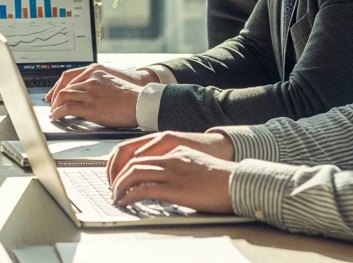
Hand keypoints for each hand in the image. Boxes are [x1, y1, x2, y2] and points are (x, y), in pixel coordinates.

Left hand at [46, 70, 142, 127]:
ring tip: (54, 113)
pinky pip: (67, 108)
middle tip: (52, 105)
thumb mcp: (113, 83)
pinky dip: (58, 112)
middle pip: (65, 87)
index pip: (70, 77)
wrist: (142, 102)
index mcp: (96, 72)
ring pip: (63, 96)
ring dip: (56, 106)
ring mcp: (90, 93)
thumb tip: (92, 96)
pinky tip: (57, 117)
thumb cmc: (133, 96)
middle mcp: (90, 80)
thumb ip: (100, 85)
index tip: (55, 93)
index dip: (59, 86)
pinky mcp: (90, 107)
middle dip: (56, 97)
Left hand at [108, 145, 234, 214]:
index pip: (138, 152)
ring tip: (115, 197)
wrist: (239, 182)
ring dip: (120, 186)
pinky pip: (144, 189)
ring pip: (134, 173)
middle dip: (117, 175)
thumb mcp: (195, 165)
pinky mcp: (175, 188)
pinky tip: (125, 202)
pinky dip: (130, 196)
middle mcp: (170, 158)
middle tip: (113, 188)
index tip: (118, 176)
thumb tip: (167, 181)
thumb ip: (179, 168)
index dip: (123, 164)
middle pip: (132, 161)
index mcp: (175, 150)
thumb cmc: (222, 178)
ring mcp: (172, 172)